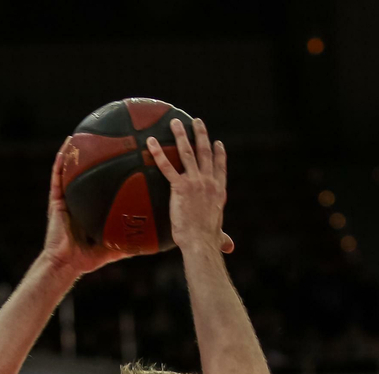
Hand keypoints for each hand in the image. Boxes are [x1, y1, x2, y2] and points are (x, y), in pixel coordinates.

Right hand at [39, 147, 130, 277]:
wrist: (66, 264)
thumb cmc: (87, 259)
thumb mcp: (114, 247)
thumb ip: (130, 241)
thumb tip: (151, 242)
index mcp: (90, 209)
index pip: (100, 187)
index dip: (109, 173)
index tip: (122, 158)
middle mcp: (78, 201)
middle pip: (86, 175)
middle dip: (91, 157)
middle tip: (104, 139)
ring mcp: (66, 200)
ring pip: (69, 171)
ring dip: (73, 153)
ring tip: (80, 134)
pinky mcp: (56, 201)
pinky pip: (57, 178)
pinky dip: (60, 163)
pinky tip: (66, 148)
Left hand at [145, 118, 234, 255]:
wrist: (200, 242)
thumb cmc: (207, 242)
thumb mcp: (218, 236)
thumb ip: (222, 237)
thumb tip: (229, 247)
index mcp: (219, 191)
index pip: (220, 168)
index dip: (219, 154)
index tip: (218, 143)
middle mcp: (209, 182)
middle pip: (205, 152)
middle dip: (201, 135)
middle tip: (197, 122)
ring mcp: (195, 182)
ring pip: (187, 152)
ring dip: (182, 135)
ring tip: (175, 122)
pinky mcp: (180, 187)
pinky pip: (166, 166)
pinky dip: (158, 153)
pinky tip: (150, 141)